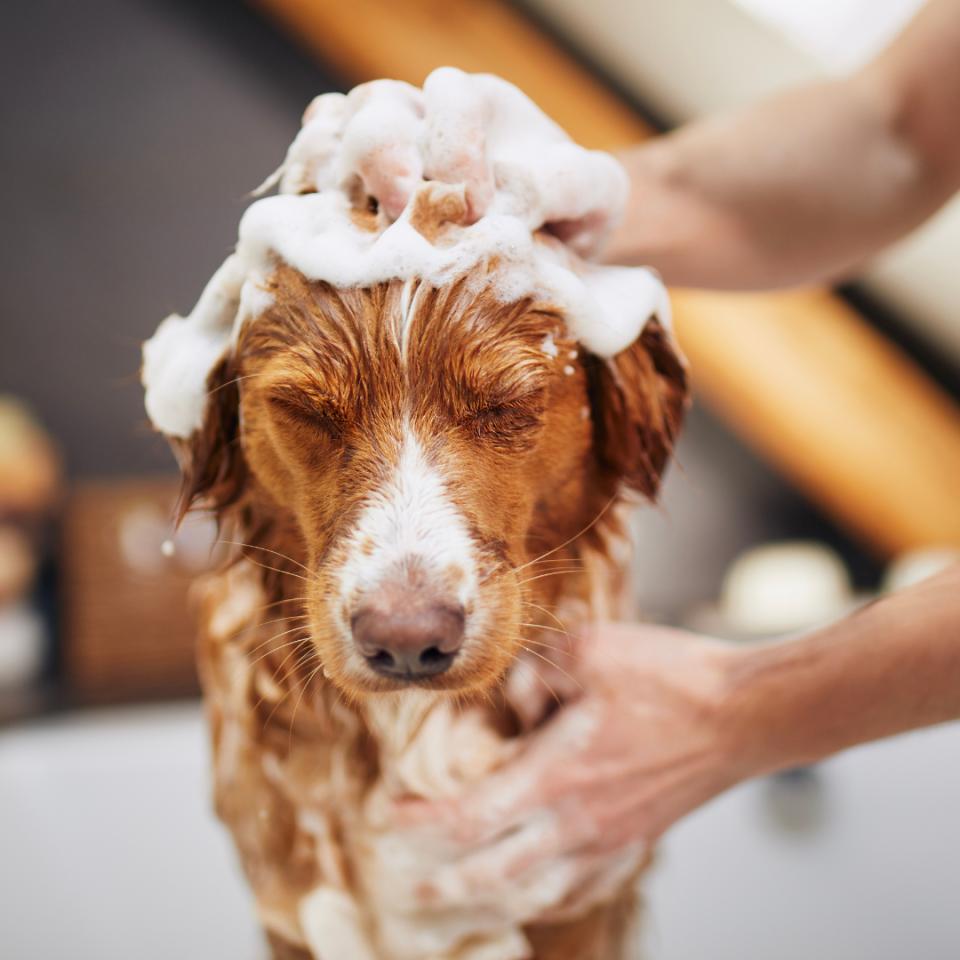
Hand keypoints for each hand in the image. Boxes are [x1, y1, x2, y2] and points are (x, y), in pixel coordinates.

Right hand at [284, 68, 627, 256]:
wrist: (542, 248)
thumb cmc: (567, 219)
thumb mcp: (594, 196)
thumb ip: (569, 184)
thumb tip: (507, 197)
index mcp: (481, 108)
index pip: (451, 99)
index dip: (457, 151)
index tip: (479, 212)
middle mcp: (421, 117)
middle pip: (376, 106)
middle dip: (385, 158)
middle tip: (403, 211)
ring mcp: (379, 150)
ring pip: (333, 131)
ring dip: (336, 176)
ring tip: (357, 225)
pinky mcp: (351, 189)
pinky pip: (311, 165)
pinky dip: (308, 187)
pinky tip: (326, 223)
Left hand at [391, 623, 744, 921]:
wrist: (745, 714)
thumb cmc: (669, 679)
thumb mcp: (587, 651)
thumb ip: (532, 675)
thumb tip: (510, 702)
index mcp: (555, 777)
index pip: (466, 816)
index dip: (420, 822)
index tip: (388, 815)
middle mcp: (576, 822)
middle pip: (491, 872)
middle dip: (442, 881)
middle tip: (408, 885)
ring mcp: (610, 840)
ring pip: (534, 892)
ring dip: (487, 900)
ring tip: (459, 904)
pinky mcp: (638, 840)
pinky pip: (582, 888)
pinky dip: (546, 898)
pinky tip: (536, 896)